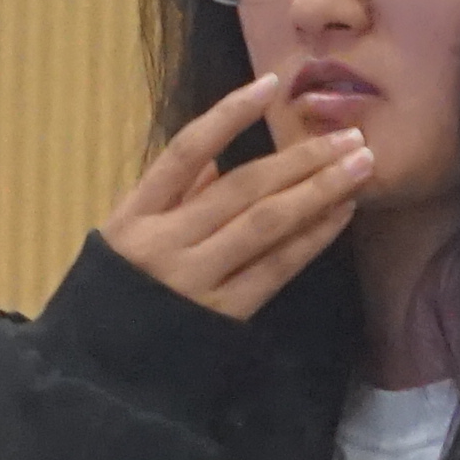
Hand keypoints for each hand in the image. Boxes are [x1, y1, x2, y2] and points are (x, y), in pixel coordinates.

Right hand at [99, 69, 372, 321]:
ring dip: (319, 190)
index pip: (185, 151)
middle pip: (242, 187)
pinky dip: (312, 238)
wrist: (99, 374)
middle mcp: (166, 241)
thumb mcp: (124, 240)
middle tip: (349, 135)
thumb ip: (170, 197)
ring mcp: (196, 279)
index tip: (269, 85)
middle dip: (300, 158)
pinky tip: (340, 214)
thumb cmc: (114, 299)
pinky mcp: (224, 315)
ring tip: (359, 165)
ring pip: (267, 224)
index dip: (228, 115)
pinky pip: (276, 268)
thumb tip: (219, 156)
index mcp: (135, 215)